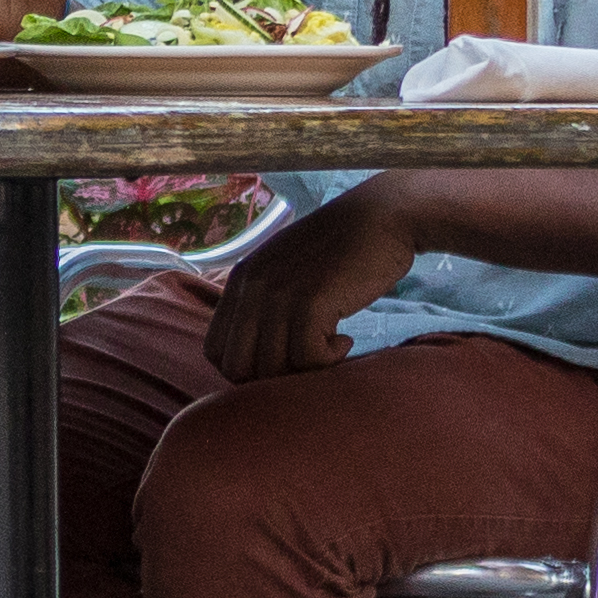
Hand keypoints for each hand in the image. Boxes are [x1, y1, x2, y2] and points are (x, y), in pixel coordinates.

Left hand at [205, 182, 414, 381]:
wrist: (382, 217)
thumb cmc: (339, 251)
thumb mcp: (286, 271)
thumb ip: (264, 305)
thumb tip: (257, 361)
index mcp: (241, 280)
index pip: (215, 350)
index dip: (245, 370)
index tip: (283, 361)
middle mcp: (252, 287)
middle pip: (237, 368)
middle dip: (272, 380)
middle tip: (307, 361)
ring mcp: (279, 293)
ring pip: (271, 370)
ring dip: (304, 372)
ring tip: (331, 345)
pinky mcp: (311, 301)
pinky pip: (307, 360)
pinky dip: (329, 361)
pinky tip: (345, 339)